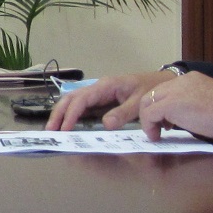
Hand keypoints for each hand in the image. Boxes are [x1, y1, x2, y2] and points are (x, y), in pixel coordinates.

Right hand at [46, 71, 173, 131]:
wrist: (162, 81)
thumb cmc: (151, 88)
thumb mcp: (140, 101)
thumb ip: (123, 113)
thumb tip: (105, 125)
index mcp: (106, 86)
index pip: (82, 99)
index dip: (71, 114)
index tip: (65, 129)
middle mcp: (99, 88)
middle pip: (71, 98)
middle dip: (59, 113)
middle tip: (50, 131)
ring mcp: (99, 94)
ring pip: (74, 101)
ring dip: (62, 114)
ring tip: (54, 129)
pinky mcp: (102, 100)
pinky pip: (83, 106)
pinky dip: (72, 115)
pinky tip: (67, 125)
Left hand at [137, 71, 212, 140]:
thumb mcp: (208, 102)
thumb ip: (193, 103)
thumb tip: (186, 115)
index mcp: (191, 79)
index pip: (167, 89)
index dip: (162, 105)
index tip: (167, 121)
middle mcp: (180, 81)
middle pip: (153, 93)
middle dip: (151, 111)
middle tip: (159, 127)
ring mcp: (174, 91)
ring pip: (148, 102)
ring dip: (149, 119)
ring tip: (156, 133)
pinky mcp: (170, 104)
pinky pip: (150, 114)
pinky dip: (149, 126)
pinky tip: (157, 136)